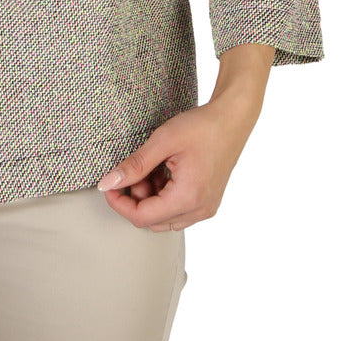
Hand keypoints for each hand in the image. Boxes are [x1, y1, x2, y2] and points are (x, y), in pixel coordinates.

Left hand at [95, 90, 262, 230]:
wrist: (232, 120)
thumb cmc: (202, 127)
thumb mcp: (162, 142)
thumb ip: (134, 166)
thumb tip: (107, 184)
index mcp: (188, 198)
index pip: (142, 217)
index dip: (119, 203)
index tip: (108, 185)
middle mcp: (199, 210)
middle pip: (152, 220)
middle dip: (135, 198)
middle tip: (134, 170)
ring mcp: (205, 208)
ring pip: (163, 217)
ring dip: (149, 197)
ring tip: (151, 167)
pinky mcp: (206, 202)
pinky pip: (177, 210)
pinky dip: (163, 195)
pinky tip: (163, 171)